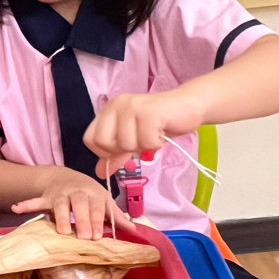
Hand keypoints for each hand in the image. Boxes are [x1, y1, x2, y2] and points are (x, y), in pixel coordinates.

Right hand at [11, 166, 133, 239]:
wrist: (66, 177)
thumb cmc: (89, 194)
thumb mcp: (103, 200)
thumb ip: (116, 215)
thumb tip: (134, 229)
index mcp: (93, 193)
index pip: (96, 207)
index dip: (97, 221)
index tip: (97, 236)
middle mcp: (77, 192)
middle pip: (80, 204)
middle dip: (82, 220)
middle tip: (83, 237)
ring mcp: (60, 194)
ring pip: (60, 204)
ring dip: (60, 217)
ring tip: (60, 231)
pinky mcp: (46, 197)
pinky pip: (36, 200)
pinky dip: (26, 204)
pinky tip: (17, 209)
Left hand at [84, 91, 203, 178]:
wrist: (189, 106)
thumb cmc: (159, 124)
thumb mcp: (133, 141)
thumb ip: (115, 155)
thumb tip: (99, 173)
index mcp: (108, 110)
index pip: (89, 139)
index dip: (104, 152)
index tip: (121, 151)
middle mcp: (116, 105)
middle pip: (104, 142)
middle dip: (123, 150)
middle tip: (140, 142)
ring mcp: (132, 106)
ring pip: (126, 144)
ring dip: (143, 146)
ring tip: (153, 135)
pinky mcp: (149, 111)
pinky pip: (146, 142)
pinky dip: (156, 144)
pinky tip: (161, 133)